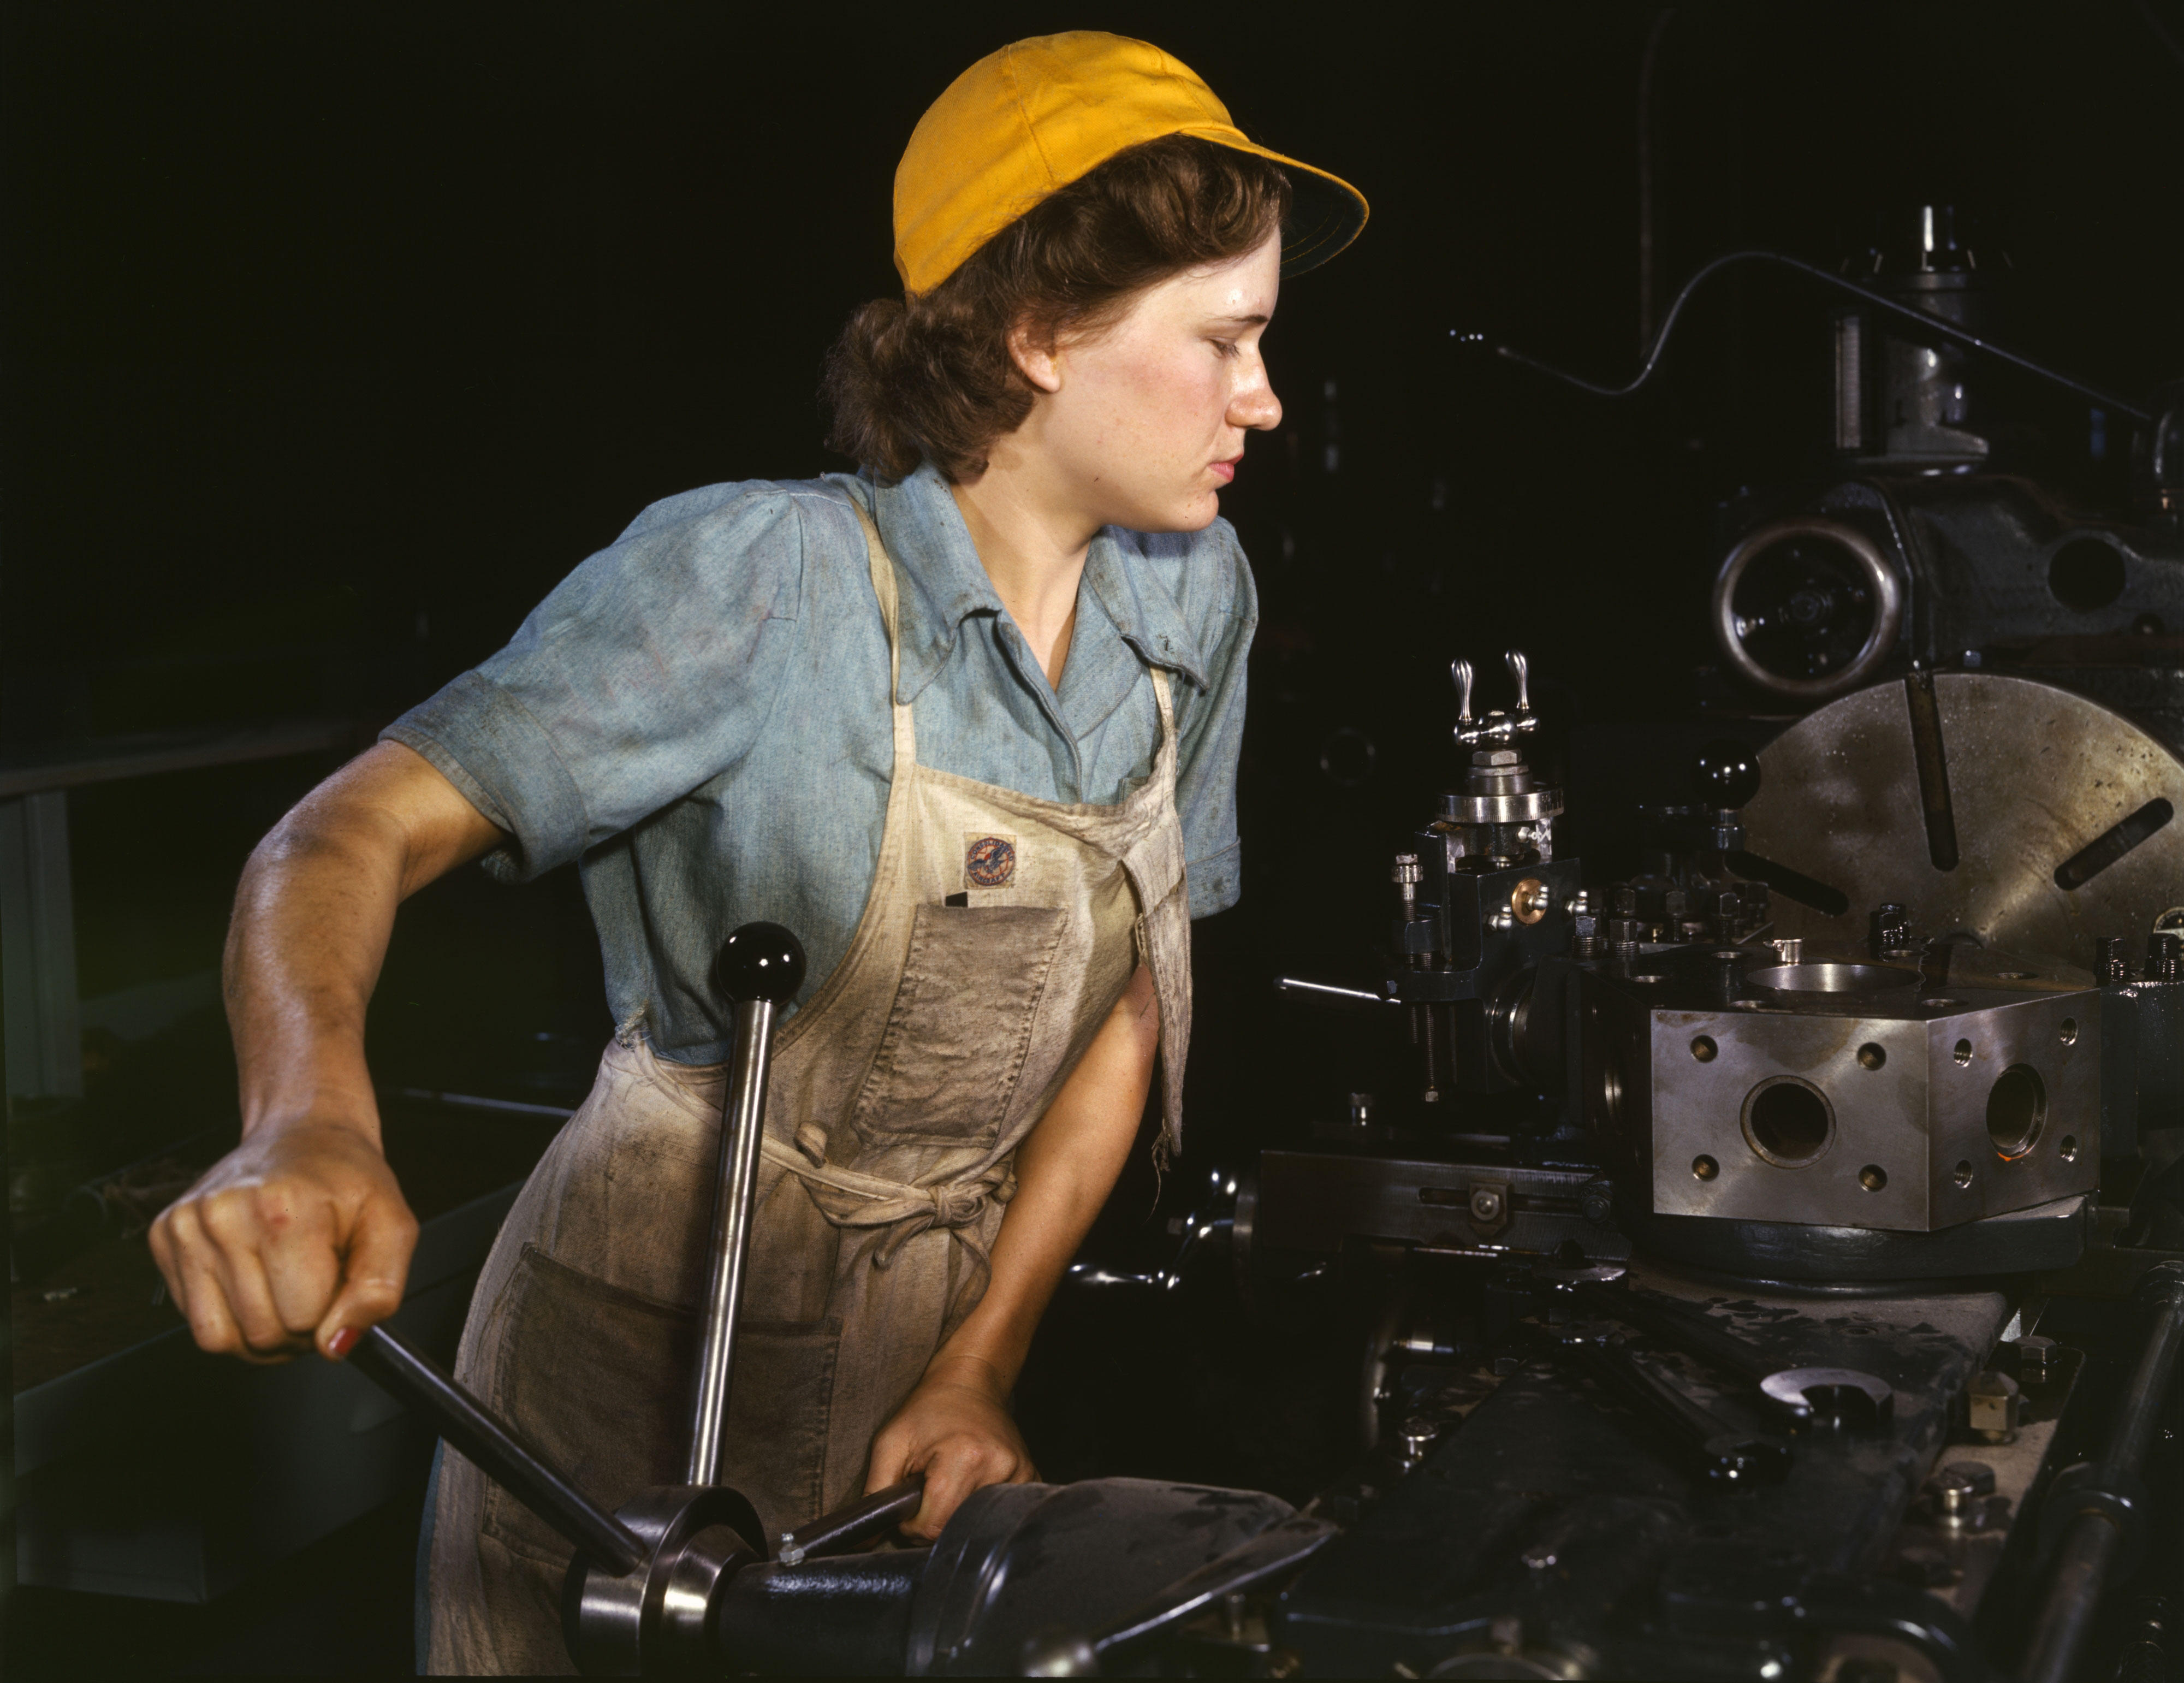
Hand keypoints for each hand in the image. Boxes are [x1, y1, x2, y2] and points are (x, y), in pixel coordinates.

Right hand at [149, 1119, 417, 1363]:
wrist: (304, 1132)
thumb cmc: (346, 1178)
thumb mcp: (392, 1225)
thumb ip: (378, 1290)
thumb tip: (337, 1344)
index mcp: (284, 1209)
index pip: (305, 1319)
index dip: (331, 1316)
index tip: (337, 1286)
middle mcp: (225, 1215)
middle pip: (261, 1334)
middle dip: (297, 1327)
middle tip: (313, 1287)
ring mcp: (187, 1225)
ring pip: (219, 1338)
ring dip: (259, 1331)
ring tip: (284, 1288)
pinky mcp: (164, 1236)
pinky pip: (195, 1320)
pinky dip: (228, 1315)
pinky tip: (253, 1278)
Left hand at [865, 1355, 1036, 1539]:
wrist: (969, 1382)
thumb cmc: (926, 1410)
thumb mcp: (890, 1443)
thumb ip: (875, 1492)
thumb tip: (865, 1540)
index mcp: (964, 1457)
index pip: (933, 1527)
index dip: (912, 1523)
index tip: (911, 1497)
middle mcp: (1000, 1467)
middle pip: (955, 1528)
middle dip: (933, 1520)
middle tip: (928, 1488)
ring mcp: (1021, 1473)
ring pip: (976, 1525)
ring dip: (955, 1513)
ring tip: (950, 1482)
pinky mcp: (1031, 1476)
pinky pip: (997, 1514)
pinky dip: (977, 1507)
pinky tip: (971, 1483)